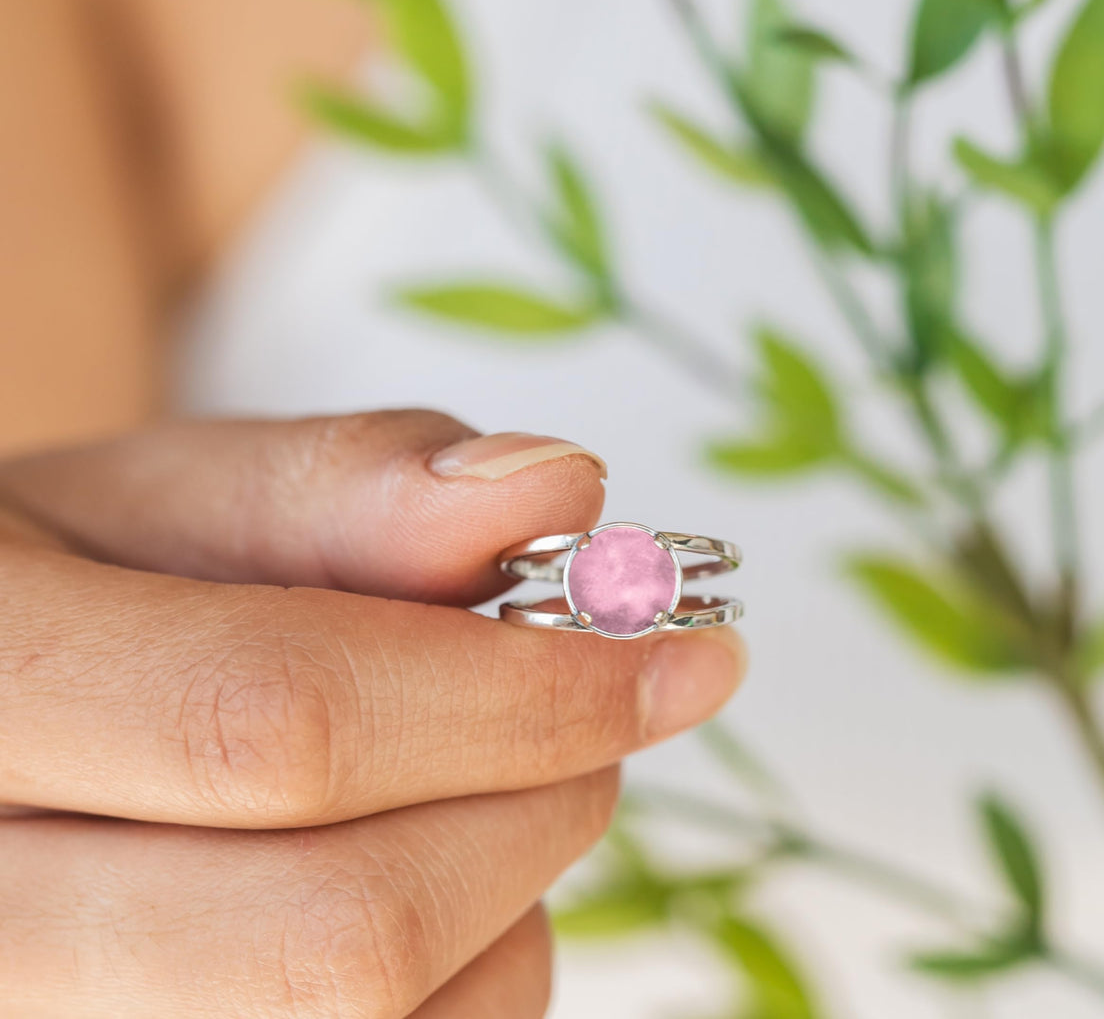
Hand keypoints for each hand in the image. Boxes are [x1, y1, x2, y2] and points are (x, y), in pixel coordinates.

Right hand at [0, 411, 743, 1016]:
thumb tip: (557, 489)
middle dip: (537, 801)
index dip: (521, 692)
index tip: (687, 654)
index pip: (278, 725)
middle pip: (345, 938)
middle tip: (591, 708)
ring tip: (474, 777)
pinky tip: (428, 877)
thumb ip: (347, 484)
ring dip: (513, 893)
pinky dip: (479, 972)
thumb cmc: (66, 592)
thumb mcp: (158, 499)